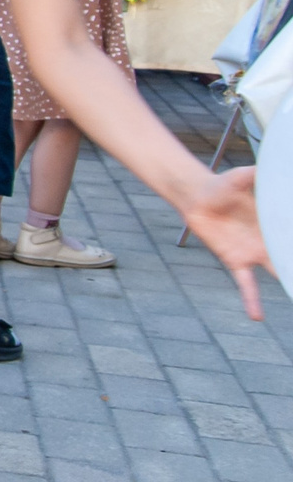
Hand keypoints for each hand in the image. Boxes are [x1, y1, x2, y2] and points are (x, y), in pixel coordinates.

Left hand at [180, 166, 267, 320]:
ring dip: (289, 284)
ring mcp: (256, 253)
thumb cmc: (224, 185)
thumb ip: (260, 174)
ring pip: (279, 273)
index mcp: (278, 223)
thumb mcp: (245, 177)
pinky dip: (252, 300)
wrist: (198, 196)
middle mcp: (271, 241)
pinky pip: (247, 284)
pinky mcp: (236, 260)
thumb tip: (276, 164)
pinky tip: (257, 317)